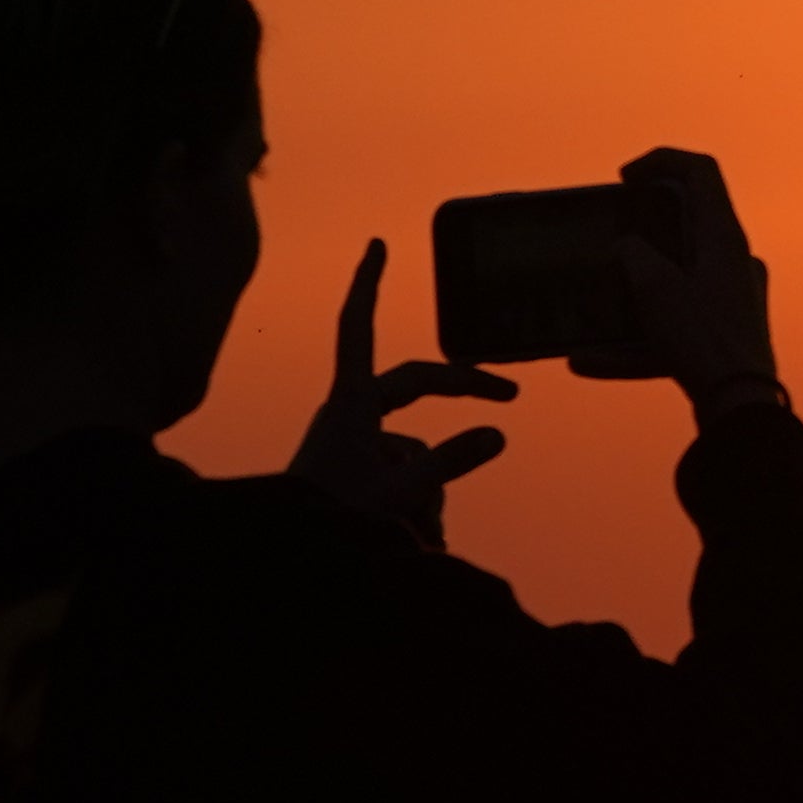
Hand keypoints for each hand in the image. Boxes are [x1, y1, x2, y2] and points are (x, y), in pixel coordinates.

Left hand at [283, 244, 515, 546]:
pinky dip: (419, 509)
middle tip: (510, 394)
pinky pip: (406, 477)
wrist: (291, 556)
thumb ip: (450, 463)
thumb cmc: (333, 520)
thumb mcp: (400, 495)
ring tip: (419, 536)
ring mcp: (356, 444)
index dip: (369, 285)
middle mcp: (351, 415)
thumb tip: (497, 434)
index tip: (376, 245)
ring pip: (415, 451)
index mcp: (350, 404)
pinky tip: (418, 541)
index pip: (359, 328)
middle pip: (415, 386)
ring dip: (429, 493)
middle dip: (461, 390)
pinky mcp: (360, 472)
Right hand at [609, 148, 783, 418]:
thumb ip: (634, 254)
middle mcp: (735, 262)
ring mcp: (733, 299)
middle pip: (688, 224)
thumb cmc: (702, 339)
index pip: (700, 171)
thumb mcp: (654, 286)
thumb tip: (627, 249)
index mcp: (724, 237)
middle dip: (643, 227)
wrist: (740, 407)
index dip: (660, 161)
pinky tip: (588, 363)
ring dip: (634, 290)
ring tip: (594, 303)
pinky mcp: (725, 335)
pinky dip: (635, 342)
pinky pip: (673, 328)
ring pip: (676, 279)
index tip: (625, 178)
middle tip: (611, 233)